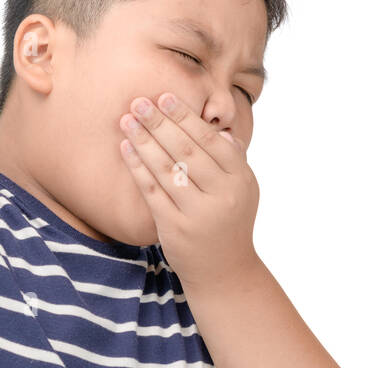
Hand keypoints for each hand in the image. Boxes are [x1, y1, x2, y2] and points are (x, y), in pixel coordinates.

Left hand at [118, 92, 260, 287]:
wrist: (225, 271)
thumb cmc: (229, 222)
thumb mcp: (242, 190)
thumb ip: (232, 160)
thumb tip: (219, 129)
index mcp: (240, 180)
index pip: (210, 140)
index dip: (186, 117)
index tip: (165, 96)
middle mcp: (222, 195)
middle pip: (187, 151)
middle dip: (160, 123)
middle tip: (139, 101)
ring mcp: (197, 212)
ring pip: (167, 169)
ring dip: (144, 141)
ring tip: (126, 120)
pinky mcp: (174, 228)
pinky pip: (152, 191)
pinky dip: (138, 167)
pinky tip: (125, 148)